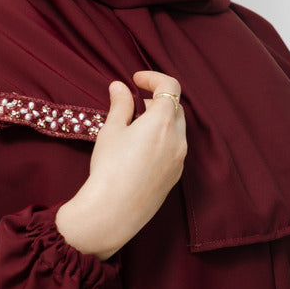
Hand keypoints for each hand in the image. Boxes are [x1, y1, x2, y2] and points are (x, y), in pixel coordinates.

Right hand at [54, 71, 187, 258]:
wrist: (113, 211)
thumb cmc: (109, 168)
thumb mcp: (111, 131)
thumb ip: (119, 105)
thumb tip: (119, 87)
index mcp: (163, 121)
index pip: (170, 86)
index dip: (153, 78)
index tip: (136, 79)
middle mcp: (178, 138)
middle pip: (175, 107)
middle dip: (156, 100)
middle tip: (132, 105)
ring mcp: (180, 159)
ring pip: (177, 129)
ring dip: (160, 121)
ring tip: (135, 129)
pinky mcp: (175, 176)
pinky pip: (175, 148)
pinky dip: (163, 140)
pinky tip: (141, 150)